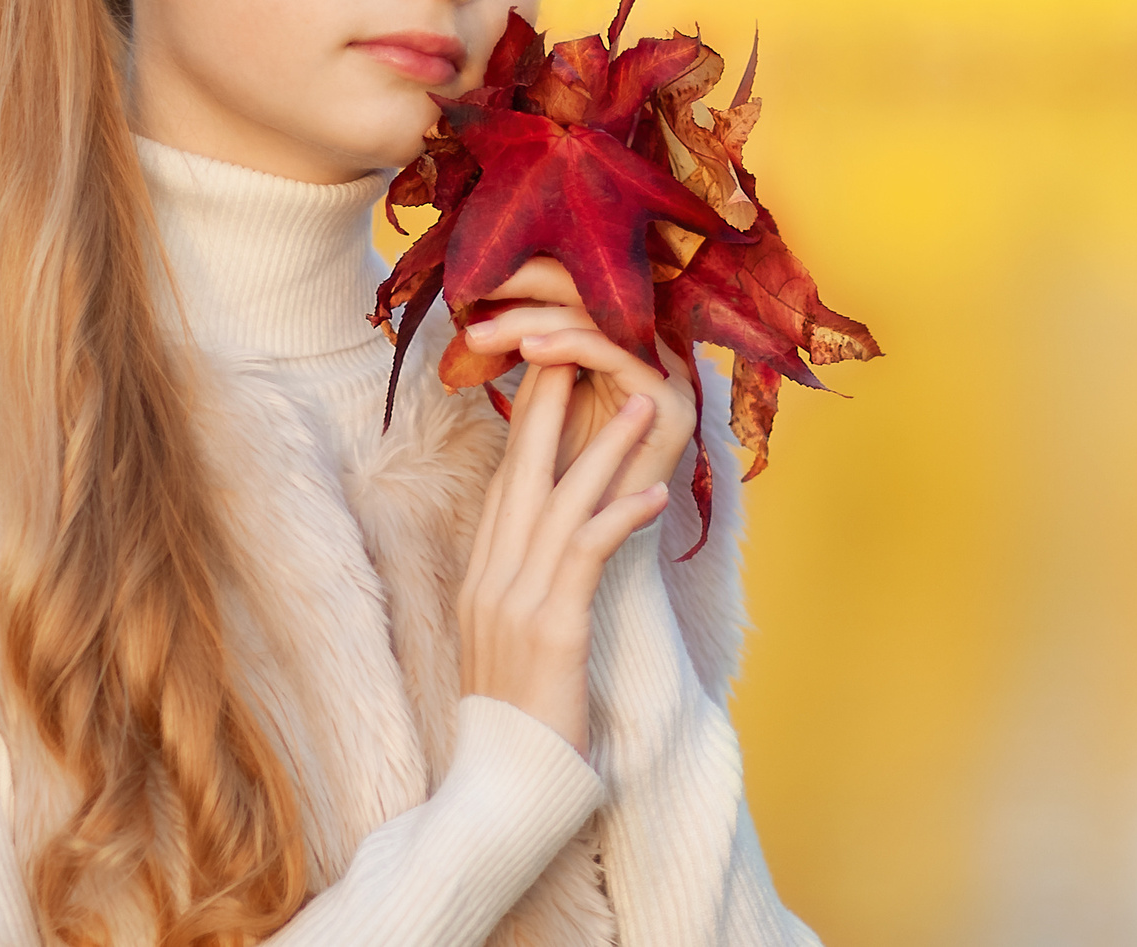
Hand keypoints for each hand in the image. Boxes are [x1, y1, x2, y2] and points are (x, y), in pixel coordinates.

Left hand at [457, 257, 698, 505]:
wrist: (586, 553)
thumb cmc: (563, 481)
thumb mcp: (541, 406)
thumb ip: (532, 358)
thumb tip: (494, 305)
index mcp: (627, 346)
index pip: (580, 290)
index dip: (528, 276)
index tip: (471, 281)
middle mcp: (655, 353)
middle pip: (594, 292)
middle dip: (528, 283)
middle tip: (473, 289)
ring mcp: (671, 378)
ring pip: (600, 320)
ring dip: (534, 321)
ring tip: (483, 334)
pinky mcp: (674, 406)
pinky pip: (618, 356)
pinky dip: (569, 347)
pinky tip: (529, 352)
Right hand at [457, 361, 668, 755]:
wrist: (501, 788)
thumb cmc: (518, 720)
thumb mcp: (513, 641)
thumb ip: (527, 586)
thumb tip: (558, 548)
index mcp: (482, 576)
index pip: (505, 482)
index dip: (531, 424)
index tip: (555, 372)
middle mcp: (492, 578)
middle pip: (522, 473)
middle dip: (554, 407)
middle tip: (582, 349)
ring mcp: (515, 600)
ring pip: (559, 501)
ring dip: (603, 446)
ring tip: (640, 401)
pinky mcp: (551, 629)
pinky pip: (587, 554)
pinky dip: (620, 514)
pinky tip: (654, 491)